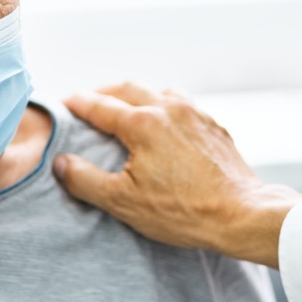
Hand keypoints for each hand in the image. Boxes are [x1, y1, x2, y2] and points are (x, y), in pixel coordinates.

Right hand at [53, 83, 301, 267]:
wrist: (241, 214)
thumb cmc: (183, 212)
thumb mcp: (124, 202)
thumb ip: (85, 180)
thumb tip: (60, 162)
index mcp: (143, 123)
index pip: (99, 105)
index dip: (77, 103)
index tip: (63, 103)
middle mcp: (169, 108)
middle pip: (128, 87)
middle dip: (104, 91)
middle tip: (87, 101)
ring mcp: (195, 114)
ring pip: (158, 90)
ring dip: (136, 93)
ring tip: (124, 106)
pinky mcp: (214, 125)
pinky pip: (182, 103)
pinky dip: (163, 103)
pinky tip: (163, 120)